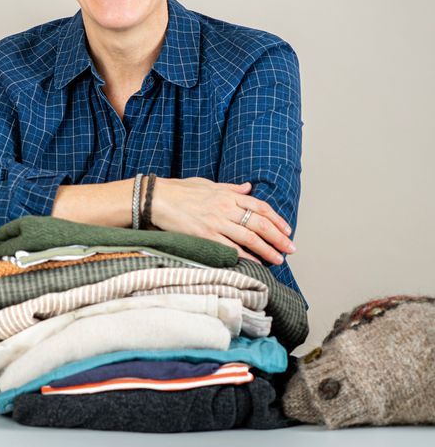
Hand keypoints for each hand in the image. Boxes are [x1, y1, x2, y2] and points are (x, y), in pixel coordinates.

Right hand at [148, 177, 294, 263]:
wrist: (156, 198)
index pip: (260, 207)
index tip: (287, 230)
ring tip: (279, 258)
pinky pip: (231, 247)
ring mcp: (217, 222)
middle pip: (260, 223)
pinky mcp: (206, 234)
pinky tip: (257, 263)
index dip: (277, 219)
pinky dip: (246, 256)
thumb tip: (248, 187)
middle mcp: (226, 207)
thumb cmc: (179, 190)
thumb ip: (230, 188)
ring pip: (250, 236)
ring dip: (267, 249)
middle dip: (278, 237)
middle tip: (291, 248)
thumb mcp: (207, 183)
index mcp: (228, 194)